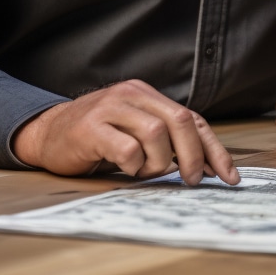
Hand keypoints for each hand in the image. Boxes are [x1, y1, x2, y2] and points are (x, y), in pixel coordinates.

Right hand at [12, 79, 239, 184]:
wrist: (47, 133)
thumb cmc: (97, 137)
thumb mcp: (135, 131)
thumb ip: (167, 140)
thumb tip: (208, 166)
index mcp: (147, 94)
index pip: (192, 119)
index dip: (214, 149)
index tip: (229, 176)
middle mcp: (131, 94)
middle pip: (180, 120)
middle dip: (194, 156)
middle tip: (193, 180)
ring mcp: (110, 107)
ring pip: (156, 133)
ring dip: (159, 162)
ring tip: (144, 171)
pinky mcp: (91, 128)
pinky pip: (127, 148)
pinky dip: (133, 165)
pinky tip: (125, 168)